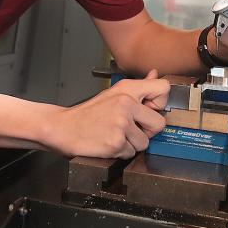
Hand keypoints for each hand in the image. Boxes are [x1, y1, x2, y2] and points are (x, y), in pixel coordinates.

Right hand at [44, 70, 168, 158]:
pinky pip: (131, 153)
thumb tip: (155, 74)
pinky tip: (108, 142)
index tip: (148, 109)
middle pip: (160, 123)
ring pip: (145, 142)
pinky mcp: (116, 143)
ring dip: (132, 143)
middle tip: (129, 128)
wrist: (63, 128)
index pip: (163, 88)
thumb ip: (139, 86)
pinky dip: (121, 152)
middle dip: (147, 131)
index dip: (159, 103)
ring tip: (115, 135)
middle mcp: (126, 104)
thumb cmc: (89, 113)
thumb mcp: (114, 93)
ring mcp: (121, 124)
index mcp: (127, 89)